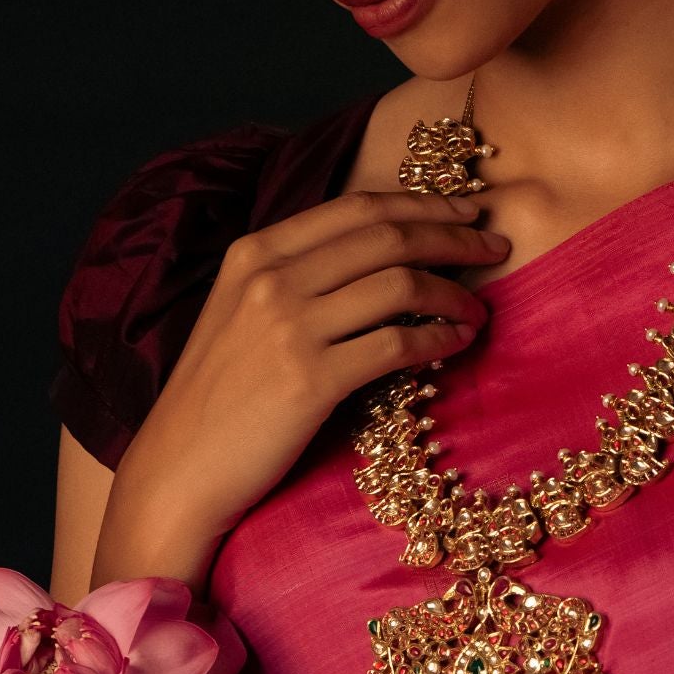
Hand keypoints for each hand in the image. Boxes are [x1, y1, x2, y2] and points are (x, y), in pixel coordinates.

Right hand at [93, 188, 507, 586]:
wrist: (177, 470)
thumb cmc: (218, 396)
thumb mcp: (241, 311)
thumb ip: (296, 274)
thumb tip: (381, 251)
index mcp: (256, 251)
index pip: (357, 207)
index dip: (422, 203)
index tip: (468, 207)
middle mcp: (271, 277)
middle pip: (387, 236)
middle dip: (453, 235)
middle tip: (496, 245)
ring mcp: (289, 327)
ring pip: (400, 285)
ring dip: (454, 293)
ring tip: (479, 308)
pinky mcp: (310, 379)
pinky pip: (397, 344)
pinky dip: (439, 338)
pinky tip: (458, 343)